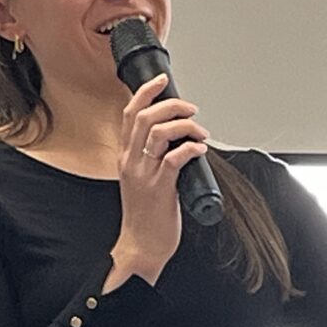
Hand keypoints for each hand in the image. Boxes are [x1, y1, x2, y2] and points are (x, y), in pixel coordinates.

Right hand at [104, 74, 209, 290]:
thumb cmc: (145, 215)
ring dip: (184, 125)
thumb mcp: (140, 179)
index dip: (146, 92)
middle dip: (171, 105)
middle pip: (144, 117)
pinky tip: (200, 150)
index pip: (130, 114)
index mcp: (126, 156)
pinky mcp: (160, 188)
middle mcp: (131, 161)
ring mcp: (144, 174)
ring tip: (198, 131)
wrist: (141, 245)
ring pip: (158, 132)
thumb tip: (177, 137)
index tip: (162, 81)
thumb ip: (151, 156)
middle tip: (190, 109)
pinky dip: (190, 148)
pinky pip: (174, 158)